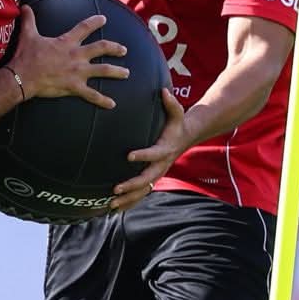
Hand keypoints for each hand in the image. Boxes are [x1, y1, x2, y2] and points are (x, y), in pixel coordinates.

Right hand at [9, 13, 127, 109]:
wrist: (23, 76)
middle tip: (124, 50)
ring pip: (104, 70)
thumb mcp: (28, 34)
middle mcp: (77, 55)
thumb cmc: (26, 56)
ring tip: (126, 73)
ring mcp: (78, 72)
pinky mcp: (75, 87)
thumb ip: (29, 20)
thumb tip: (24, 6)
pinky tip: (112, 104)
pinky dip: (103, 100)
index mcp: (67, 42)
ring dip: (117, 72)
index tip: (104, 19)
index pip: (84, 28)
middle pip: (101, 48)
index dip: (95, 22)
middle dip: (115, 48)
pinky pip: (92, 95)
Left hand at [110, 89, 188, 211]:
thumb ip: (171, 103)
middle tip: (115, 188)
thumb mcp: (178, 113)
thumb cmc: (177, 124)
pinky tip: (114, 209)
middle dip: (132, 185)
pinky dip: (129, 202)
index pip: (154, 154)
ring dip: (128, 199)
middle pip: (147, 180)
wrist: (186, 138)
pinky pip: (141, 194)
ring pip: (143, 191)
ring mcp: (157, 174)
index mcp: (166, 149)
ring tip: (111, 204)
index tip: (129, 155)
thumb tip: (163, 90)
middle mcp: (161, 165)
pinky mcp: (152, 179)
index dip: (143, 155)